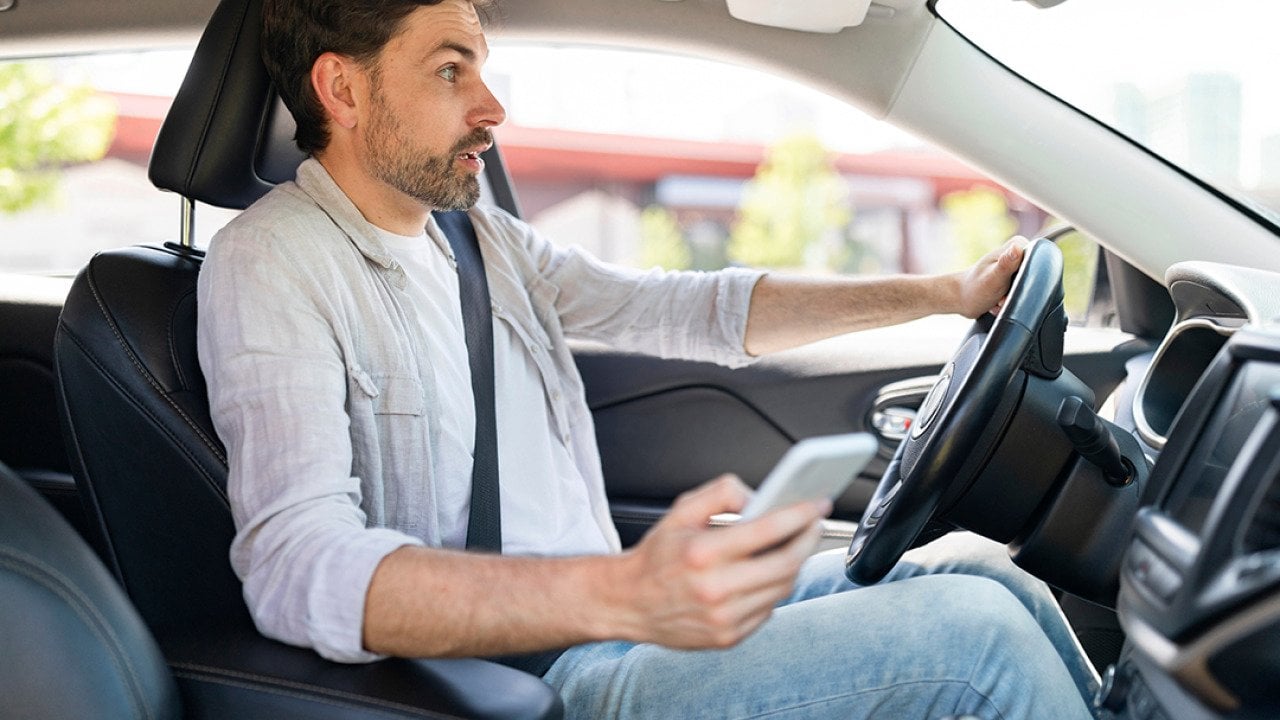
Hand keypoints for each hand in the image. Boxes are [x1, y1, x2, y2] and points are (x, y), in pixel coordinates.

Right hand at [615, 475, 827, 648]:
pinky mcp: (728, 637)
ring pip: (782, 588)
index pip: (768, 530)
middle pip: (786, 563)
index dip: (800, 514)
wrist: (628, 602)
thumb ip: (721, 493)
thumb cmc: (656, 557)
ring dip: (795, 564)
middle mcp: (714, 589)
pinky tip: (767, 574)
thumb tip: (759, 496)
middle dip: (808, 539)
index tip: (817, 504)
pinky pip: (769, 609)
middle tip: (814, 524)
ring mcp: (723, 618)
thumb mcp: (681, 511)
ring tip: (794, 545)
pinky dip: (774, 589)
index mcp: (702, 553)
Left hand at [954, 235, 1027, 317]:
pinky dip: (1009, 301)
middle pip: (1034, 275)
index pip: (1038, 258)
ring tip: (999, 300)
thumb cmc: (974, 288)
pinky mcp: (1013, 280)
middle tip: (1002, 296)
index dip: (1028, 276)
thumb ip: (1007, 263)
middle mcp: (1017, 254)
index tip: (1011, 283)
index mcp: (1016, 245)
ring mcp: (1015, 268)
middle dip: (1019, 291)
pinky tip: (998, 302)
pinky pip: (1020, 294)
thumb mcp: (994, 277)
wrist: (960, 301)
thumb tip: (1017, 247)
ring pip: (1028, 287)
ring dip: (1013, 298)